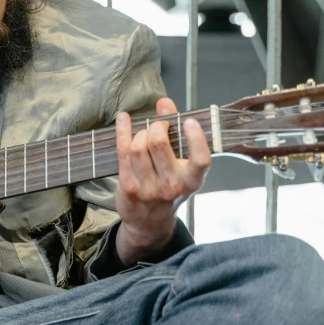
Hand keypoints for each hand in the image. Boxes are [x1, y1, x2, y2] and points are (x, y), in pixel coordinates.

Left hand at [114, 97, 210, 266]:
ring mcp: (148, 188)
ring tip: (144, 135)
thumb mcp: (180, 165)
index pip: (201, 160)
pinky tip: (123, 119)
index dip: (195, 138)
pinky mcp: (129, 187)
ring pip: (138, 147)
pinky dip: (122, 130)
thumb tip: (165, 102)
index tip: (189, 121)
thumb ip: (175, 132)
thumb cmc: (168, 187)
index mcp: (192, 181)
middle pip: (158, 144)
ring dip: (140, 133)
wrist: (149, 222)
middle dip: (156, 126)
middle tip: (158, 127)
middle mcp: (172, 186)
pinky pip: (122, 152)